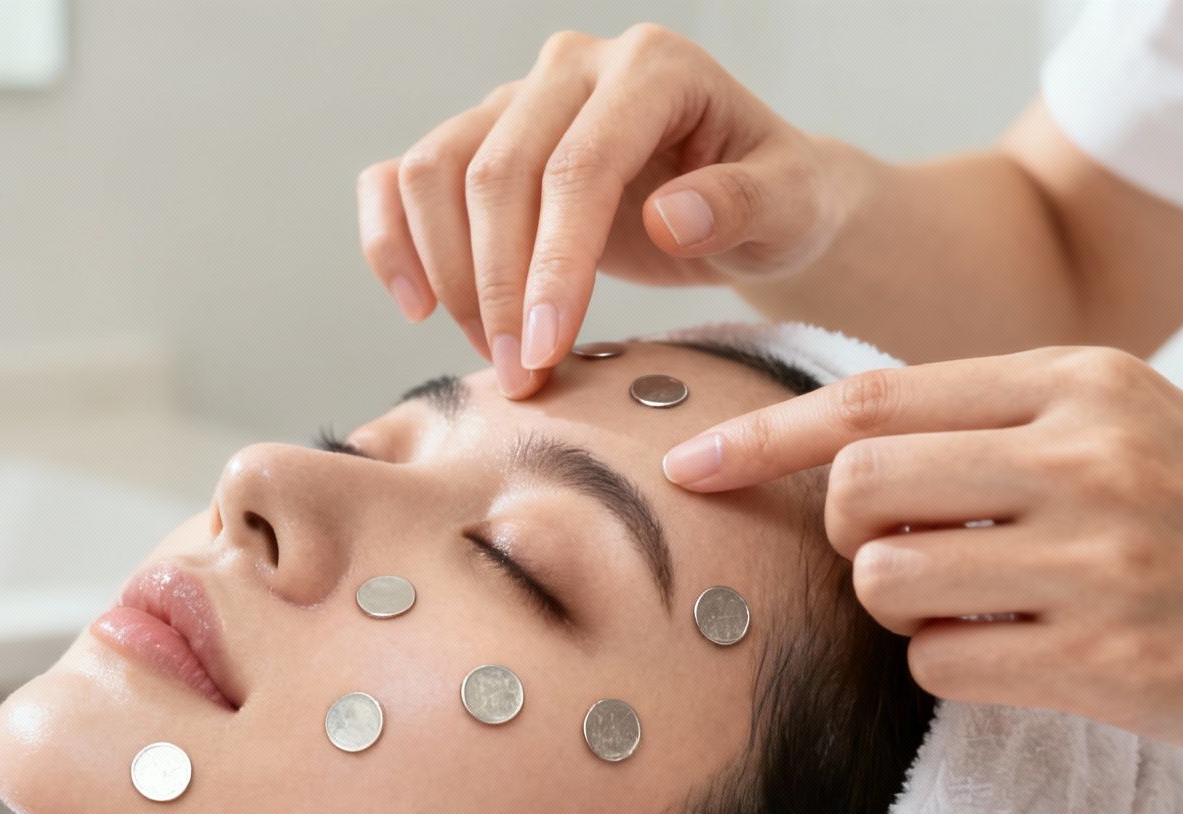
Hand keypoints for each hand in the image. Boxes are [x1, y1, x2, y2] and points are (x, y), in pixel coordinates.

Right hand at [356, 24, 843, 398]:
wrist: (751, 199)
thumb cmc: (777, 202)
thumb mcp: (791, 208)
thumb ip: (744, 204)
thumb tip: (670, 215)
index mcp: (654, 66)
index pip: (579, 165)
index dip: (552, 264)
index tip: (543, 350)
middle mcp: (574, 68)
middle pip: (496, 172)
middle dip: (496, 288)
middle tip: (520, 378)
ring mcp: (516, 100)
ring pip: (435, 173)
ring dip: (449, 277)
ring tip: (494, 356)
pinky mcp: (478, 139)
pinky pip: (400, 178)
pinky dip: (391, 242)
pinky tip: (417, 306)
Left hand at [661, 346, 1182, 766]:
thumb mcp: (1127, 427)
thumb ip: (994, 426)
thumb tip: (838, 456)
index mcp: (1081, 380)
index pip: (874, 397)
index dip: (764, 432)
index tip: (690, 459)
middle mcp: (1085, 453)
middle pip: (857, 485)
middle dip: (846, 531)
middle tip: (910, 551)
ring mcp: (1097, 556)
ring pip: (884, 578)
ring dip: (901, 607)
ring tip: (985, 605)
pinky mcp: (1107, 655)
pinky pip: (936, 663)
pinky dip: (953, 666)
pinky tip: (1027, 655)